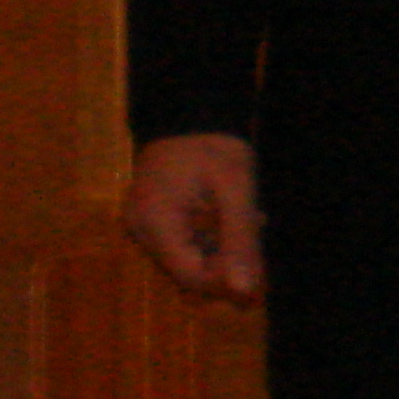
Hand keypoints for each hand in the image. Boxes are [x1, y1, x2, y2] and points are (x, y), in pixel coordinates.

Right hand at [123, 131, 262, 302]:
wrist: (192, 107)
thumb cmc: (214, 142)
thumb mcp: (236, 187)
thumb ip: (240, 239)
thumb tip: (246, 291)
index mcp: (155, 222)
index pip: (189, 276)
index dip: (225, 278)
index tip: (256, 263)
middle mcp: (141, 228)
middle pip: (188, 268)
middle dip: (226, 258)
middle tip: (256, 231)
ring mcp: (144, 222)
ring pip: (188, 254)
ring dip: (222, 244)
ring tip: (248, 216)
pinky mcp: (153, 215)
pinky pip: (183, 238)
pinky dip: (211, 232)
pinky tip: (232, 213)